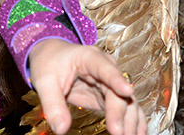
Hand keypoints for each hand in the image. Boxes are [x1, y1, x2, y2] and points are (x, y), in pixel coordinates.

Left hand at [29, 39, 145, 134]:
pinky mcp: (110, 96)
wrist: (51, 55)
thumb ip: (53, 105)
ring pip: (127, 101)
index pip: (105, 67)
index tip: (127, 91)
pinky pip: (125, 108)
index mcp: (89, 57)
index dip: (116, 79)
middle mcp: (106, 68)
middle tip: (118, 132)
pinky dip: (133, 121)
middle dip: (120, 112)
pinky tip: (138, 134)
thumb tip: (61, 129)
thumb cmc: (49, 63)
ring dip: (131, 120)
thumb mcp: (45, 82)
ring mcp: (110, 83)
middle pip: (118, 90)